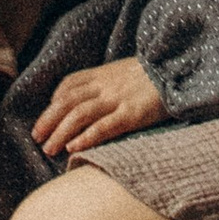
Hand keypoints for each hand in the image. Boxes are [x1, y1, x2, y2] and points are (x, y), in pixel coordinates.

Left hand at [31, 58, 165, 155]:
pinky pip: (104, 126)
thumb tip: (94, 97)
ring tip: (49, 149)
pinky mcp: (132, 114)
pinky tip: (74, 149)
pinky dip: (86, 137)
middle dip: (49, 120)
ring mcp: (118, 99)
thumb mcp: (128, 71)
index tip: (46, 116)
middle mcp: (107, 85)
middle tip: (36, 137)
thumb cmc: (156, 75)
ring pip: (79, 114)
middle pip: (68, 101)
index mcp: (105, 73)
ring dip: (60, 133)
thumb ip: (110, 81)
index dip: (54, 100)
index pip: (70, 84)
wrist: (181, 70)